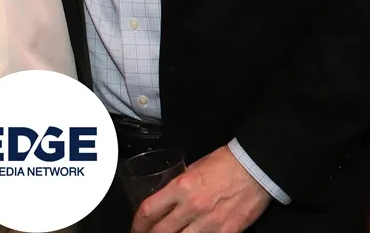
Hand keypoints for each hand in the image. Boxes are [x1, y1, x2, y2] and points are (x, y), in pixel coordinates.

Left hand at [131, 146, 270, 232]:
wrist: (254, 169)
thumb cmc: (226, 164)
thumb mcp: (194, 168)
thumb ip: (181, 184)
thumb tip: (171, 196)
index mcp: (182, 187)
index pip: (150, 209)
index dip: (138, 222)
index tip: (136, 226)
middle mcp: (192, 207)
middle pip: (161, 231)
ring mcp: (209, 224)